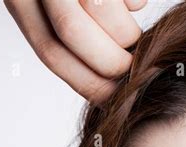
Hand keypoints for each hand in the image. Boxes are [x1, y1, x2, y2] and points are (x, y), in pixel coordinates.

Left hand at [4, 0, 147, 102]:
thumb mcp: (49, 7)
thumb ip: (64, 38)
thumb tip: (105, 86)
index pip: (51, 52)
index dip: (87, 82)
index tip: (114, 98)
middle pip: (73, 34)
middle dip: (112, 63)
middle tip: (133, 69)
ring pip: (101, 10)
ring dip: (128, 35)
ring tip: (133, 35)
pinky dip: (137, 2)